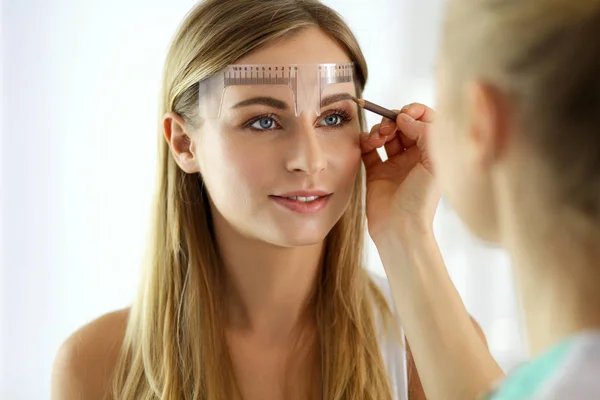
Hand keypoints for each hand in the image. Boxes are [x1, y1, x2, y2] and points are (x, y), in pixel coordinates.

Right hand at [361, 103, 440, 240]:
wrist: (400, 229)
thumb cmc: (421, 200)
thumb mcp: (434, 162)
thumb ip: (425, 133)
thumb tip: (404, 117)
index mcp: (433, 153)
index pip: (426, 121)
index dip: (415, 112)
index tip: (403, 114)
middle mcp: (415, 157)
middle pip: (403, 125)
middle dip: (393, 120)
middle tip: (388, 128)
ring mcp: (394, 164)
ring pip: (385, 135)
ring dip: (379, 130)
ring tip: (377, 139)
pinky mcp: (376, 173)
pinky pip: (368, 150)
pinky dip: (365, 142)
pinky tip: (367, 144)